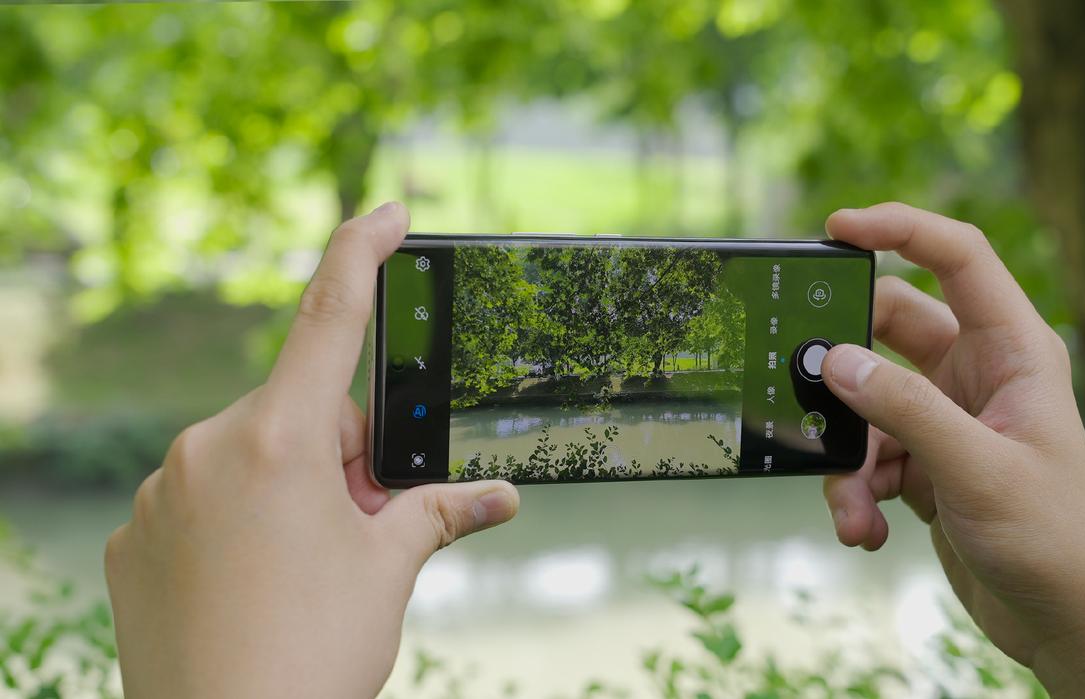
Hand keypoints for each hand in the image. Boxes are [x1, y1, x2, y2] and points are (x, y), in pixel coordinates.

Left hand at [104, 202, 519, 698]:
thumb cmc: (310, 657)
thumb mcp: (389, 571)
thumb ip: (439, 511)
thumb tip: (500, 496)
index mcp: (279, 440)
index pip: (328, 317)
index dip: (361, 251)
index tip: (387, 211)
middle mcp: (208, 448)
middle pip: (302, 414)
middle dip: (344, 455)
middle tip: (364, 525)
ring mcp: (162, 492)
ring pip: (253, 457)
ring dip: (293, 489)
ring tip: (308, 569)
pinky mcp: (136, 535)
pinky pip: (203, 498)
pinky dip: (241, 521)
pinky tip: (256, 583)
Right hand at [819, 203, 1084, 696]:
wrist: (1064, 621)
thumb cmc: (1052, 538)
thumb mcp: (974, 467)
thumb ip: (904, 409)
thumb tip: (833, 360)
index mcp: (1012, 349)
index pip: (957, 257)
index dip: (898, 227)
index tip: (836, 229)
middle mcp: (977, 372)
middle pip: (887, 330)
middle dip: (844, 367)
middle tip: (802, 386)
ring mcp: (946, 417)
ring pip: (867, 402)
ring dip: (847, 455)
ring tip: (852, 506)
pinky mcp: (925, 461)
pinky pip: (868, 454)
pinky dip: (856, 490)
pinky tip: (866, 531)